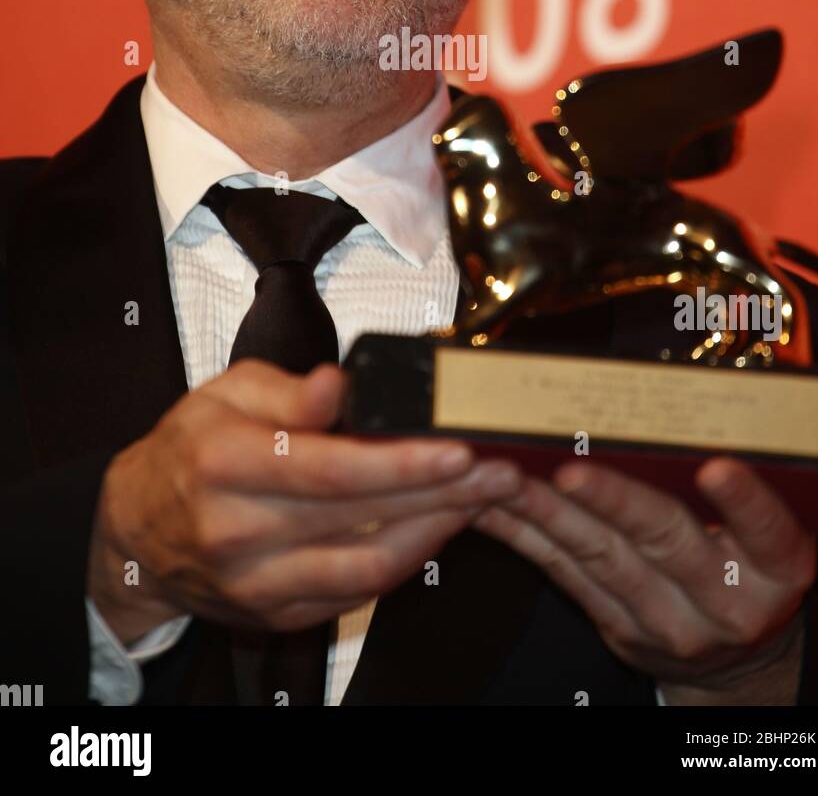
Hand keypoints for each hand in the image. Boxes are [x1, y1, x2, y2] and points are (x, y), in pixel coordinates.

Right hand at [88, 360, 522, 643]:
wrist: (137, 532)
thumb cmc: (189, 451)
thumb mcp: (225, 393)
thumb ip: (287, 391)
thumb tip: (340, 385)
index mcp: (226, 464)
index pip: (328, 470)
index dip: (400, 463)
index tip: (458, 448)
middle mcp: (241, 531)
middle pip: (361, 521)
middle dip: (443, 495)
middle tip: (500, 470)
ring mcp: (259, 583)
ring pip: (369, 570)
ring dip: (437, 532)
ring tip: (484, 497)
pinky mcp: (277, 613)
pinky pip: (356, 595)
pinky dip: (405, 562)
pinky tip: (438, 526)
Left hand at [473, 456, 814, 701]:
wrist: (734, 657)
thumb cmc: (748, 562)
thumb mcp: (769, 530)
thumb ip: (740, 480)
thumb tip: (686, 399)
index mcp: (777, 569)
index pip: (769, 533)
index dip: (743, 503)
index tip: (716, 467)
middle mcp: (724, 602)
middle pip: (667, 542)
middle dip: (615, 501)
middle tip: (573, 469)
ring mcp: (665, 620)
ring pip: (598, 557)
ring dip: (548, 511)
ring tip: (510, 475)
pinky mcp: (615, 624)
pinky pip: (562, 571)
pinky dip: (523, 532)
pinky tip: (491, 502)